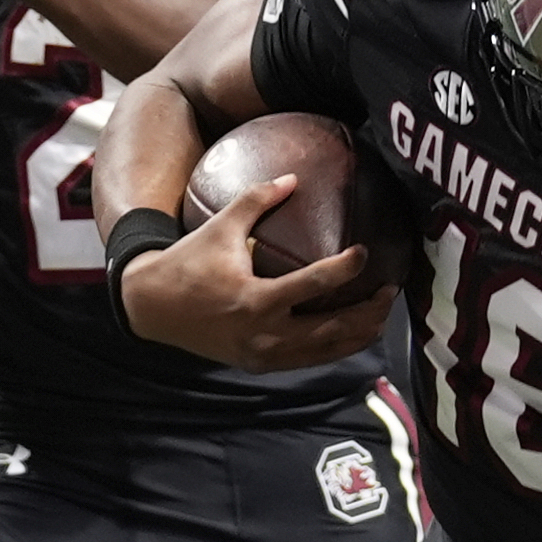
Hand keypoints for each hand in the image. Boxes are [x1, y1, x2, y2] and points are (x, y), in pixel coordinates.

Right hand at [114, 179, 391, 371]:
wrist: (152, 308)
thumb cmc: (188, 262)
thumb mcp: (220, 227)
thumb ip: (257, 199)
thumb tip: (293, 177)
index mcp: (254, 299)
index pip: (313, 285)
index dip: (345, 269)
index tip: (365, 253)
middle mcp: (263, 334)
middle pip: (332, 328)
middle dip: (366, 311)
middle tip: (390, 289)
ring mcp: (263, 355)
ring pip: (326, 351)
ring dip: (359, 333)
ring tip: (380, 312)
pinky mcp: (261, 364)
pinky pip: (309, 359)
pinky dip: (336, 348)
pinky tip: (355, 332)